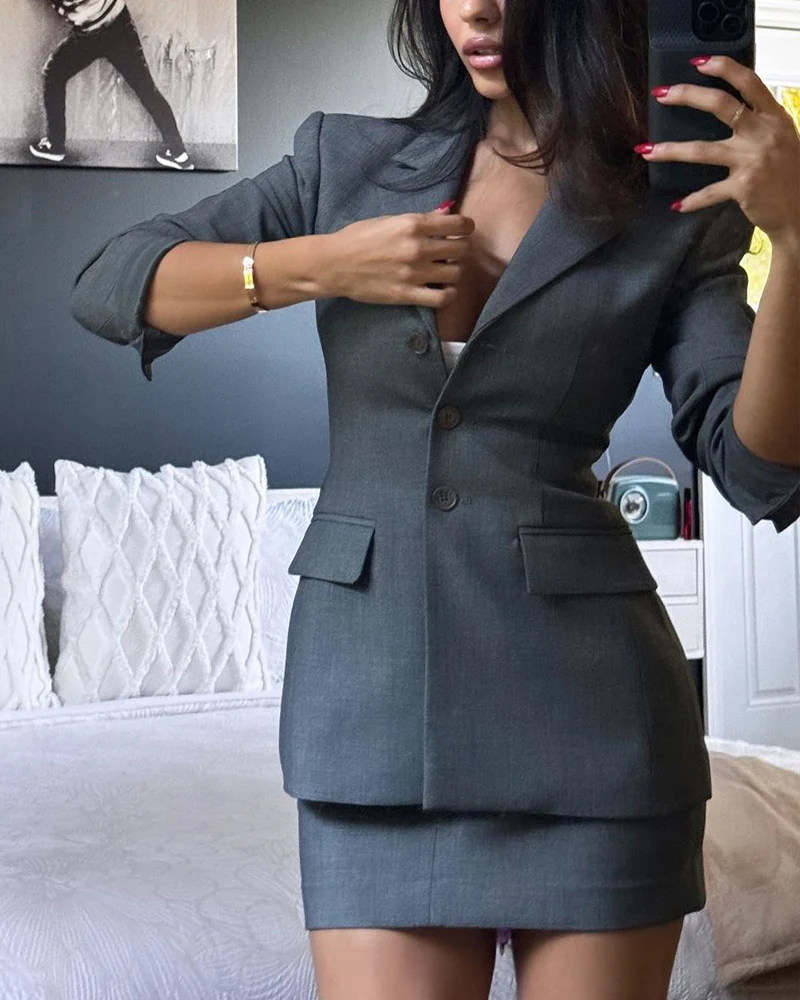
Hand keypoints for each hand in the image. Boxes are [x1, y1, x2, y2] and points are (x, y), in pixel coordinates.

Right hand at [325, 207, 474, 307]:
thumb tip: (445, 214)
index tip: (462, 231)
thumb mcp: (388, 220)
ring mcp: (413, 273)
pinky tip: (444, 290)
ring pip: (455, 273)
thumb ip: (419, 219)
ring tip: (445, 271)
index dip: (466, 228)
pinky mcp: (407, 294)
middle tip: (452, 252)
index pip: (458, 225)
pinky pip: (442, 298)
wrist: (335, 264)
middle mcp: (417, 248)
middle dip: (460, 249)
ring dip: (454, 271)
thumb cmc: (358, 238)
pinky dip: (449, 294)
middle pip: (461, 249)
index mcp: (413, 224)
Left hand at [637, 55, 799, 246]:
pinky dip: (692, 200)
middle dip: (687, 95)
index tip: (698, 62)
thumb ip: (758, 121)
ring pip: (702, 150)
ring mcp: (752, 160)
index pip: (748, 82)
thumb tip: (725, 108)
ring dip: (670, 150)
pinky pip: (709, 192)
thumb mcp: (781, 137)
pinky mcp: (743, 187)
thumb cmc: (789, 172)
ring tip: (646, 151)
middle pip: (720, 105)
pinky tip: (677, 204)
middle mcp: (763, 133)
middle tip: (661, 94)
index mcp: (773, 116)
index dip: (723, 68)